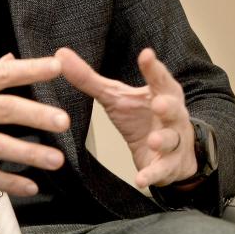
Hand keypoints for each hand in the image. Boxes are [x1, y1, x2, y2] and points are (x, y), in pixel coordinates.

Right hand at [0, 54, 69, 195]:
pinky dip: (7, 183)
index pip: (1, 73)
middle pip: (4, 109)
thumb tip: (11, 60)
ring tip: (56, 160)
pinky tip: (29, 186)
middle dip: (36, 115)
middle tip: (64, 121)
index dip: (30, 70)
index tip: (56, 67)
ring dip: (29, 154)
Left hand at [56, 47, 196, 187]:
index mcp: (160, 92)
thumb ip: (89, 78)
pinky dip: (153, 174)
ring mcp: (173, 140)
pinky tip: (141, 179)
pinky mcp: (168, 165)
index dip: (153, 68)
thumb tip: (61, 54)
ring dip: (163, 139)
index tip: (146, 54)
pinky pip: (162, 170)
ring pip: (172, 139)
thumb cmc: (141, 117)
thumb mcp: (115, 97)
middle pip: (173, 107)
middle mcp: (171, 115)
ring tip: (153, 140)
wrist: (167, 153)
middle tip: (158, 103)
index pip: (158, 78)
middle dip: (167, 105)